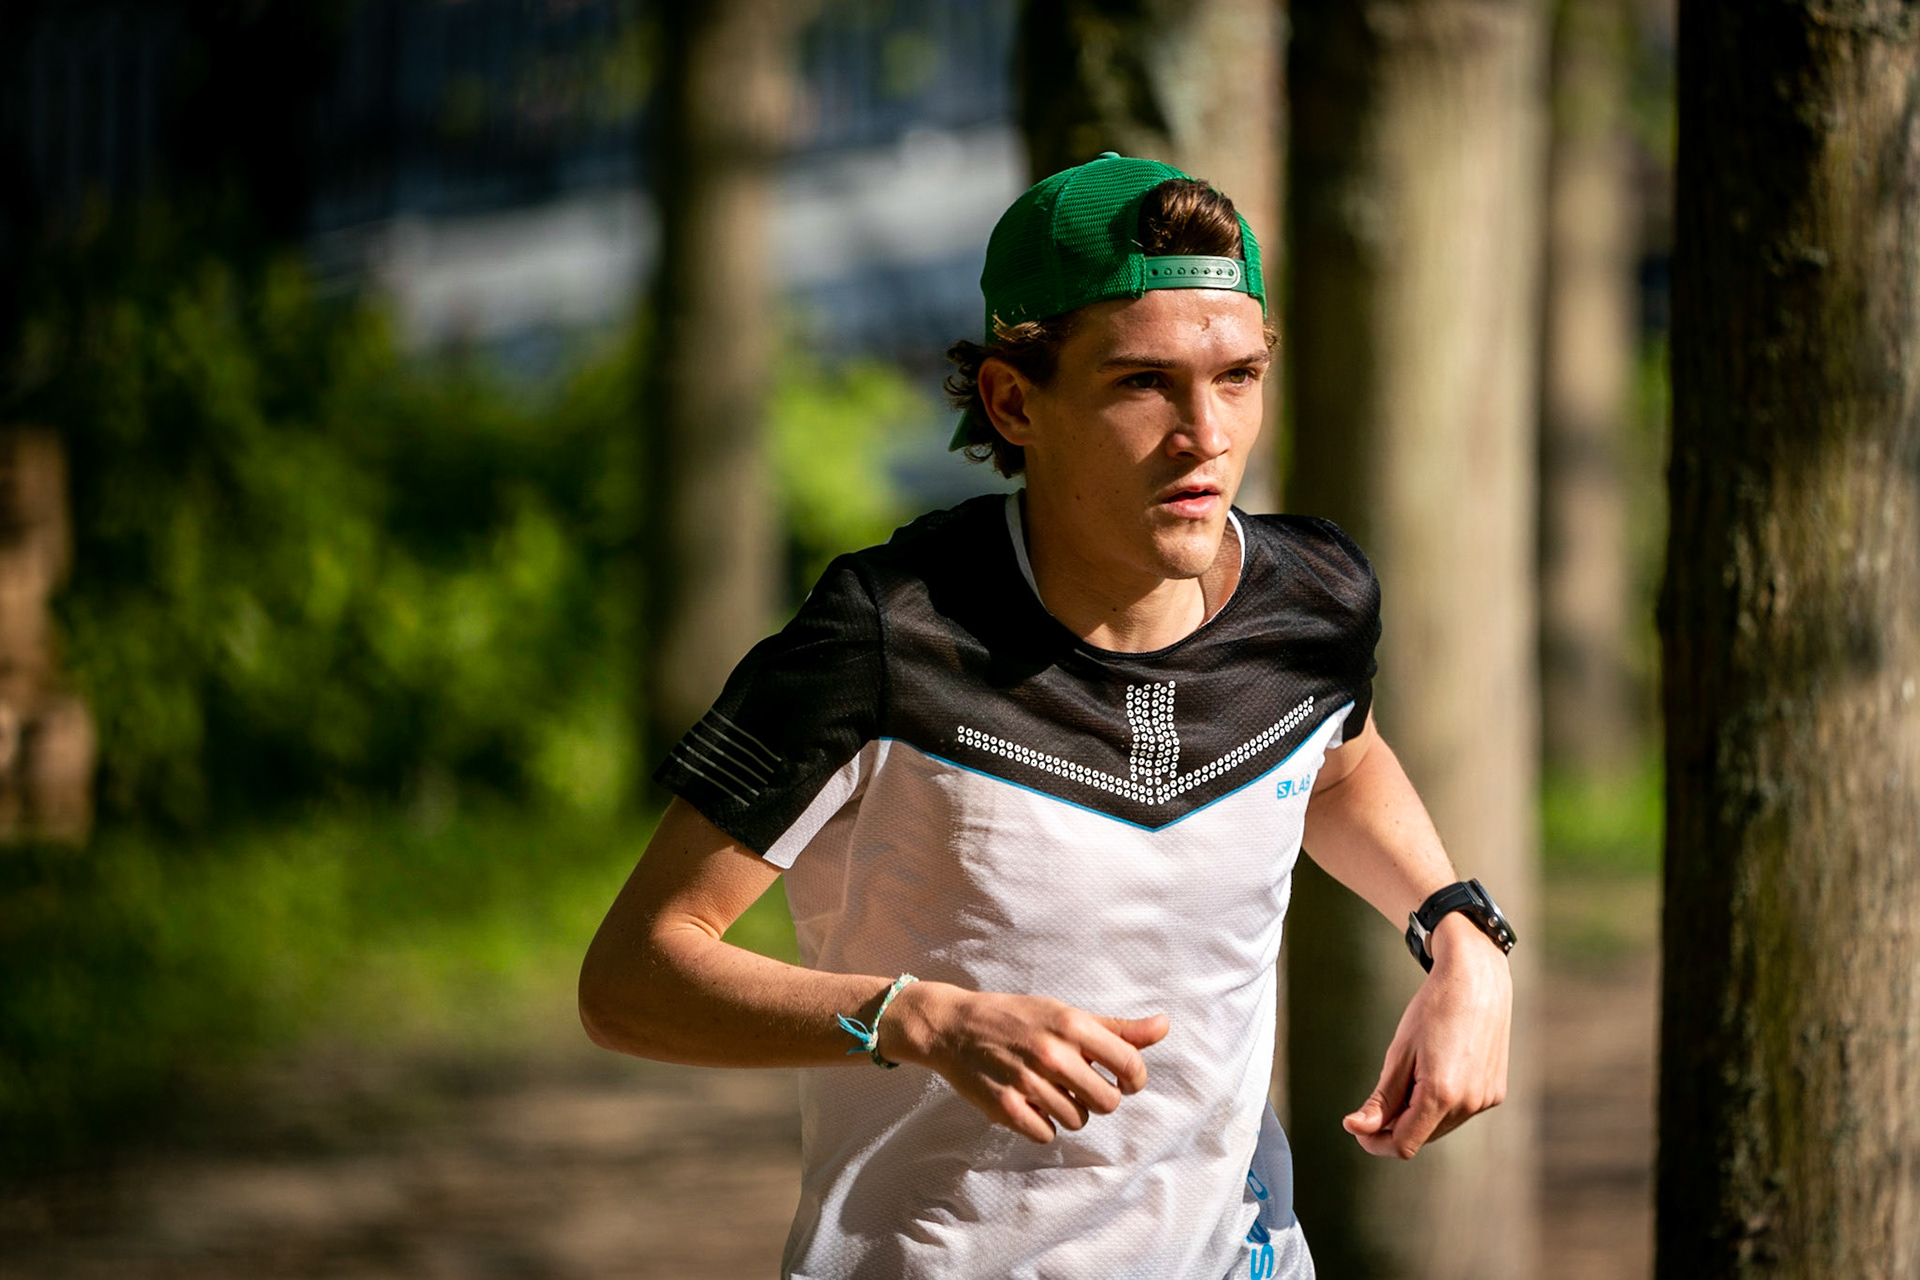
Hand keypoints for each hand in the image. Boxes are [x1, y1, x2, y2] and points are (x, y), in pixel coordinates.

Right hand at [879, 982, 1168, 1143]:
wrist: (954, 1027)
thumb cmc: (1018, 1019)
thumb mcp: (1066, 1014)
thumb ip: (1118, 1029)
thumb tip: (1164, 1026)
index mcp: (1072, 1025)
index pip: (1130, 1067)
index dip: (1134, 1080)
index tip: (1122, 1081)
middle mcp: (1052, 1053)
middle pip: (1107, 1103)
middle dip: (1099, 1098)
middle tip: (1079, 1085)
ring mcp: (1027, 1082)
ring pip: (1077, 1121)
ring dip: (1069, 1110)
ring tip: (1049, 1090)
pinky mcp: (1006, 1108)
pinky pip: (1047, 1134)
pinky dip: (1042, 1123)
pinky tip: (1029, 1102)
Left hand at [1342, 914, 1511, 1158]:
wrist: (1476, 979)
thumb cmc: (1433, 1010)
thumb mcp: (1399, 1053)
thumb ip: (1381, 1099)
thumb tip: (1357, 1129)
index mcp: (1441, 1095)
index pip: (1403, 1144)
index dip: (1375, 1142)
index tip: (1357, 1127)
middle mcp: (1469, 1104)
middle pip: (1421, 1137)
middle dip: (1396, 1125)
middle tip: (1380, 1096)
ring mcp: (1486, 1099)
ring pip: (1440, 1126)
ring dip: (1418, 1114)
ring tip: (1413, 1074)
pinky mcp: (1495, 1092)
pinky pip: (1459, 1112)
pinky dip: (1441, 1103)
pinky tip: (1436, 1070)